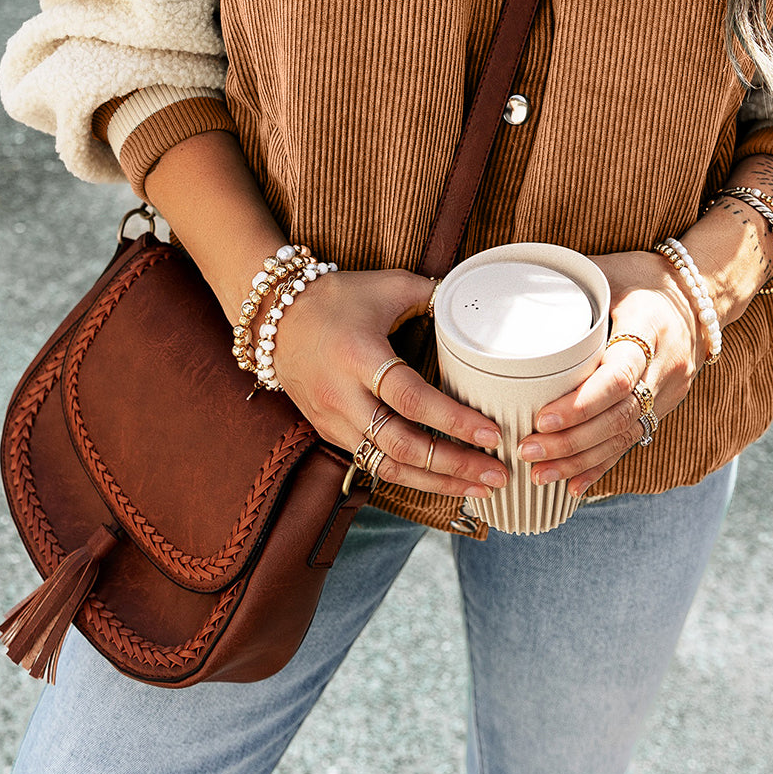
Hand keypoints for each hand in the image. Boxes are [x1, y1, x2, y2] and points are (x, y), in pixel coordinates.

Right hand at [270, 268, 507, 499]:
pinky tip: (442, 481)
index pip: (411, 398)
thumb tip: (473, 303)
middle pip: (402, 444)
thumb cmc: (336, 299)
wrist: (275, 317)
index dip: (453, 420)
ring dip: (436, 482)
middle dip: (453, 464)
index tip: (491, 434)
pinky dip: (410, 476)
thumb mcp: (386, 285)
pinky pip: (374, 464)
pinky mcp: (330, 432)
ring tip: (478, 487)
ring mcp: (334, 420)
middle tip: (496, 474)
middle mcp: (344, 396)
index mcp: (360, 357)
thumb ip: (432, 294)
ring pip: (388, 465)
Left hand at [517, 251, 706, 497]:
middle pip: (619, 415)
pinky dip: (601, 465)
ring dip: (581, 460)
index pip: (618, 376)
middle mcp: (665, 364)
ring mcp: (669, 390)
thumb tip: (506, 297)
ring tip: (540, 474)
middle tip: (527, 451)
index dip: (580, 404)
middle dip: (572, 441)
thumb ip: (566, 289)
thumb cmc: (641, 276)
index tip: (541, 419)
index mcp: (649, 326)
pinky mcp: (665, 406)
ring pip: (626, 435)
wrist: (699, 293)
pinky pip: (633, 440)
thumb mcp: (608, 272)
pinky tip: (574, 486)